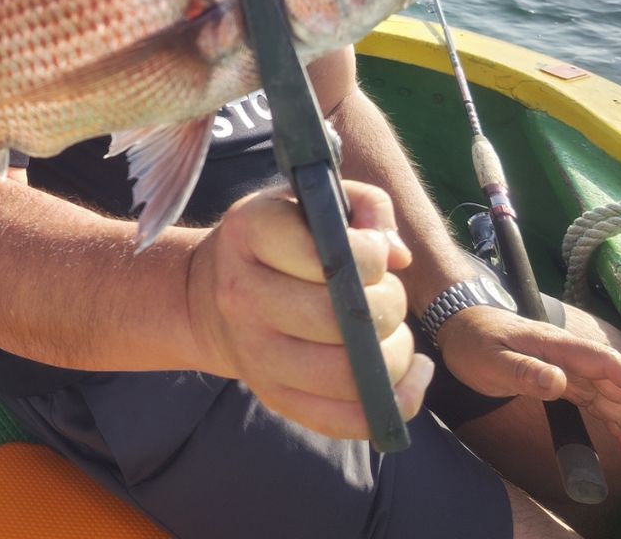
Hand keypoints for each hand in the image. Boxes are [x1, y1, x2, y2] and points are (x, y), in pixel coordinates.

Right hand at [184, 179, 434, 439]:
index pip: (324, 253)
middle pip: (338, 319)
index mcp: (248, 231)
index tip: (376, 253)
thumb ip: (364, 207)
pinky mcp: (272, 396)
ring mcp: (253, 352)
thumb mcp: (309, 202)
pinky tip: (409, 374)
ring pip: (347, 374)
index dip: (371, 256)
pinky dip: (393, 402)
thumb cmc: (279, 239)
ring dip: (394, 355)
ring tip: (391, 332)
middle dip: (388, 306)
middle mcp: (241, 293)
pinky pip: (345, 419)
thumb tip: (398, 256)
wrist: (212, 294)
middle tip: (386, 294)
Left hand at [436, 305, 620, 437]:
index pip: (603, 362)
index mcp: (554, 345)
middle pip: (614, 381)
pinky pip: (593, 399)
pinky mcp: (560, 379)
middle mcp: (567, 355)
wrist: (457, 326)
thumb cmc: (471, 341)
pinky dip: (610, 417)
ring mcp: (565, 367)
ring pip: (607, 392)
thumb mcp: (490, 359)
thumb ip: (523, 371)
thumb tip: (559, 382)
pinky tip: (620, 437)